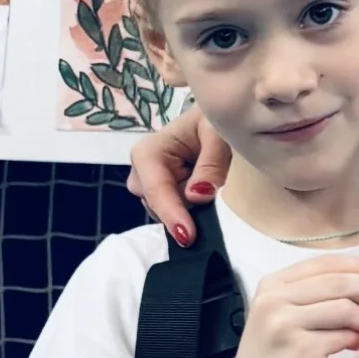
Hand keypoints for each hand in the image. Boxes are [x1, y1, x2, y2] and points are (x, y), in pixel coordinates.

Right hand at [126, 109, 231, 240]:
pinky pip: (176, 215)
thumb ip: (210, 163)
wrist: (212, 121)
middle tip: (216, 197)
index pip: (157, 190)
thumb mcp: (217, 133)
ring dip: (193, 210)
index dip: (172, 214)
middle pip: (159, 207)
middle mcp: (141, 174)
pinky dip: (194, 211)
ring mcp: (150, 190)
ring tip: (214, 186)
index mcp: (148, 152)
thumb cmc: (212, 121)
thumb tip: (198, 196)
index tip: (188, 236)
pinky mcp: (163, 200)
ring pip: (168, 215)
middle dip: (186, 209)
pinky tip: (208, 198)